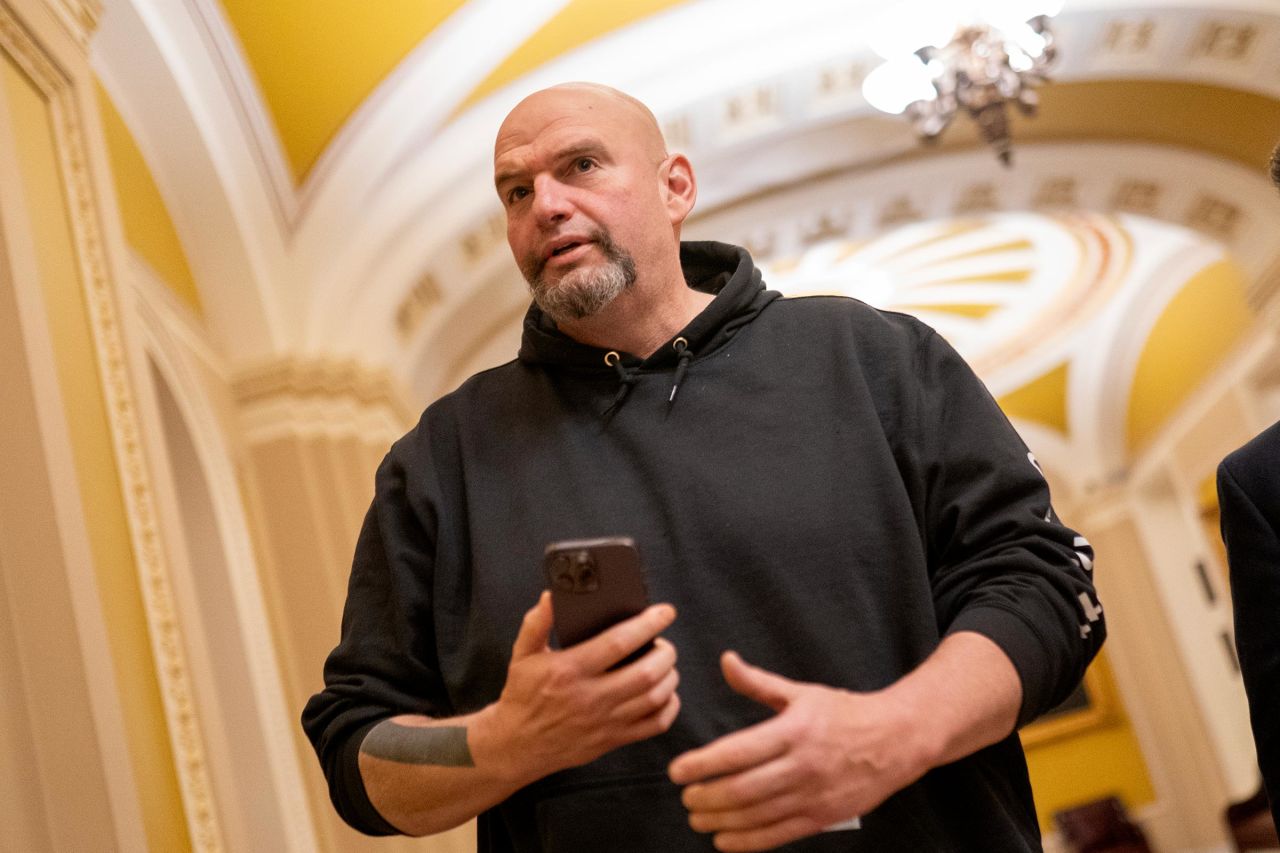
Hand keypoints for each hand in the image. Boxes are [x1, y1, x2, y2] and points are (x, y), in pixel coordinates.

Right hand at [475, 592, 680, 783]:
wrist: (516, 745)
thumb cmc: (522, 695)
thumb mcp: (522, 654)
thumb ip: (537, 623)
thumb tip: (550, 597)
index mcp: (569, 669)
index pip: (618, 643)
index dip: (647, 625)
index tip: (665, 612)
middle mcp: (590, 697)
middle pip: (646, 672)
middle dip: (665, 652)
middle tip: (663, 642)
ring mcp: (604, 722)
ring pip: (655, 698)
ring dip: (669, 676)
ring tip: (664, 664)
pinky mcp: (611, 740)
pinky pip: (654, 725)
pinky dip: (669, 706)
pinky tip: (664, 693)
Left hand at [667, 651, 934, 851]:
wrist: (897, 739)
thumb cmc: (844, 713)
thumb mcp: (801, 692)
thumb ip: (758, 682)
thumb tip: (726, 661)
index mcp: (793, 730)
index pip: (737, 752)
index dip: (702, 764)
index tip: (678, 770)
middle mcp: (802, 765)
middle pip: (742, 789)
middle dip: (706, 797)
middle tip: (685, 798)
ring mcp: (813, 794)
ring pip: (757, 815)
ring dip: (720, 821)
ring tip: (696, 818)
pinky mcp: (823, 817)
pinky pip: (779, 835)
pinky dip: (748, 841)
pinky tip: (725, 839)